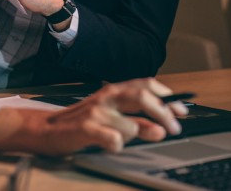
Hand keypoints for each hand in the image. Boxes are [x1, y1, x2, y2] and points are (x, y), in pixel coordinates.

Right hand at [0, 78, 188, 154]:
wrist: (48, 129)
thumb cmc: (85, 122)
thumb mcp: (115, 118)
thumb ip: (138, 120)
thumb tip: (163, 127)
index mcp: (115, 90)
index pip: (148, 85)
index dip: (168, 97)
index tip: (182, 111)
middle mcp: (107, 96)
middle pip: (143, 97)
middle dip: (163, 113)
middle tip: (174, 129)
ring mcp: (96, 111)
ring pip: (130, 122)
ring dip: (138, 133)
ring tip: (135, 138)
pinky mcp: (85, 128)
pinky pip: (112, 138)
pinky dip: (118, 144)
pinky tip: (114, 145)